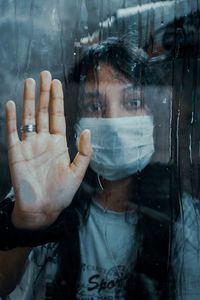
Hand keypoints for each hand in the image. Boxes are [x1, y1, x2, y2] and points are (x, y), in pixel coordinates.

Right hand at [6, 71, 91, 228]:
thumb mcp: (77, 172)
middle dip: (44, 93)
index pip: (58, 116)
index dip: (57, 99)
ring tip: (30, 82)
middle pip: (44, 111)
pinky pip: (12, 132)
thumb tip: (86, 131)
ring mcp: (29, 145)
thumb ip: (84, 152)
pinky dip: (11, 118)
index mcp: (59, 144)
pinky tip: (12, 104)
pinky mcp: (16, 153)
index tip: (56, 83)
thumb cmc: (61, 193)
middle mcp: (44, 141)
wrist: (43, 209)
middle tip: (45, 74)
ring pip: (29, 117)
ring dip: (29, 100)